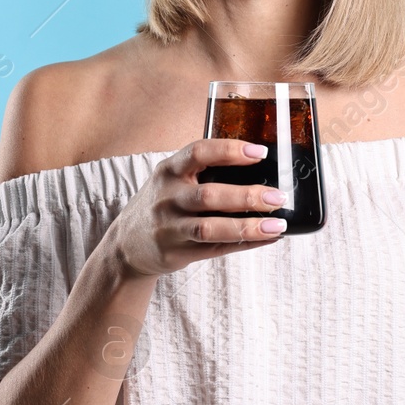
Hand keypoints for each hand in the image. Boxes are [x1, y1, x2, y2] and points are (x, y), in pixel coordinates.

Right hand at [105, 138, 287, 278]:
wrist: (126, 244)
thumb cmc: (162, 203)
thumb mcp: (171, 179)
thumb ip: (202, 171)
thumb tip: (260, 166)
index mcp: (168, 171)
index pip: (199, 153)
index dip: (230, 151)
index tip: (260, 153)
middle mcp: (166, 198)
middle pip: (209, 195)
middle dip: (247, 195)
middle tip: (278, 197)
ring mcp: (170, 228)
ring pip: (211, 228)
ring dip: (248, 226)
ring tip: (277, 224)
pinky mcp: (176, 253)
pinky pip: (215, 249)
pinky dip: (244, 244)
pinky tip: (267, 238)